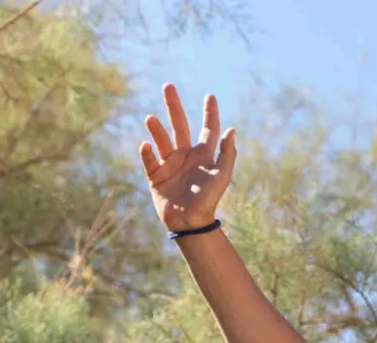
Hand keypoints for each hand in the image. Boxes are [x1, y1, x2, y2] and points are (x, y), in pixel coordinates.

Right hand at [139, 83, 235, 232]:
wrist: (190, 222)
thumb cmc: (208, 200)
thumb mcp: (221, 176)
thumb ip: (227, 154)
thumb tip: (231, 130)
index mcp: (203, 155)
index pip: (208, 129)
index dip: (210, 113)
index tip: (210, 96)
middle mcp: (186, 155)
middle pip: (179, 125)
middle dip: (174, 106)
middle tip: (168, 86)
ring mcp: (170, 164)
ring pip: (161, 140)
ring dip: (156, 129)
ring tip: (151, 118)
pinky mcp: (156, 176)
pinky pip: (149, 161)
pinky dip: (146, 153)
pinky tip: (145, 146)